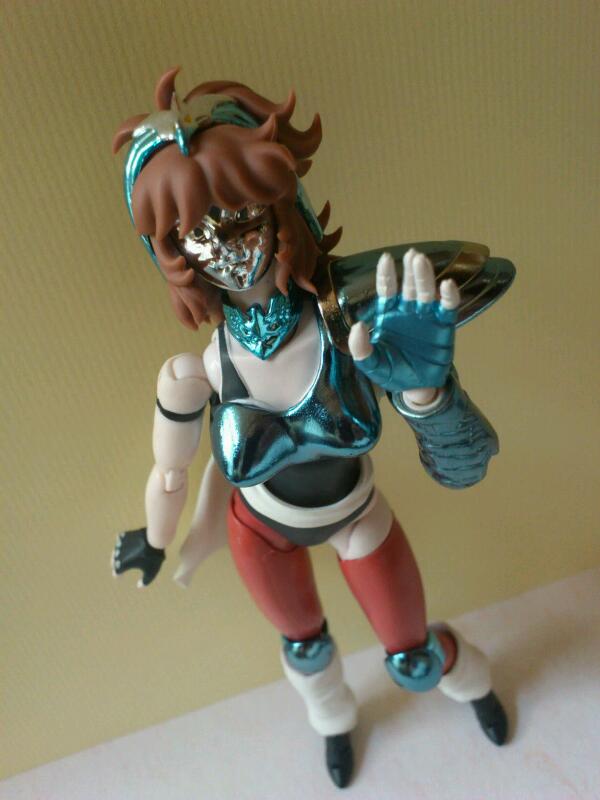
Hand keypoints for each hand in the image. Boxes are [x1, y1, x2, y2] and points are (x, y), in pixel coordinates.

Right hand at [112, 528, 164, 587]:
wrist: (154, 539)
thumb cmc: (153, 558)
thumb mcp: (151, 573)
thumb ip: (145, 582)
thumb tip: (139, 585)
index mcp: (123, 564)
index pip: (116, 572)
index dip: (117, 575)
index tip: (119, 576)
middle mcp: (119, 554)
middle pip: (113, 561)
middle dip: (115, 564)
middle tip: (118, 566)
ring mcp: (121, 544)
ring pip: (116, 550)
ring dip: (118, 553)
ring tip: (122, 555)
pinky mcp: (125, 535)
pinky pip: (120, 539)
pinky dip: (121, 542)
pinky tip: (126, 543)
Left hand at [348, 250, 459, 393]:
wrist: (415, 387)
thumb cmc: (392, 372)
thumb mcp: (371, 364)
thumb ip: (361, 348)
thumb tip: (359, 326)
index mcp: (389, 315)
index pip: (387, 290)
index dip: (386, 274)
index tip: (386, 258)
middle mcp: (408, 311)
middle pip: (409, 286)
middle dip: (410, 270)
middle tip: (412, 255)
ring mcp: (427, 316)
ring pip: (426, 292)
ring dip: (425, 276)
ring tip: (422, 261)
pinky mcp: (444, 326)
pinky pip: (447, 308)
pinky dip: (448, 296)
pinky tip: (447, 285)